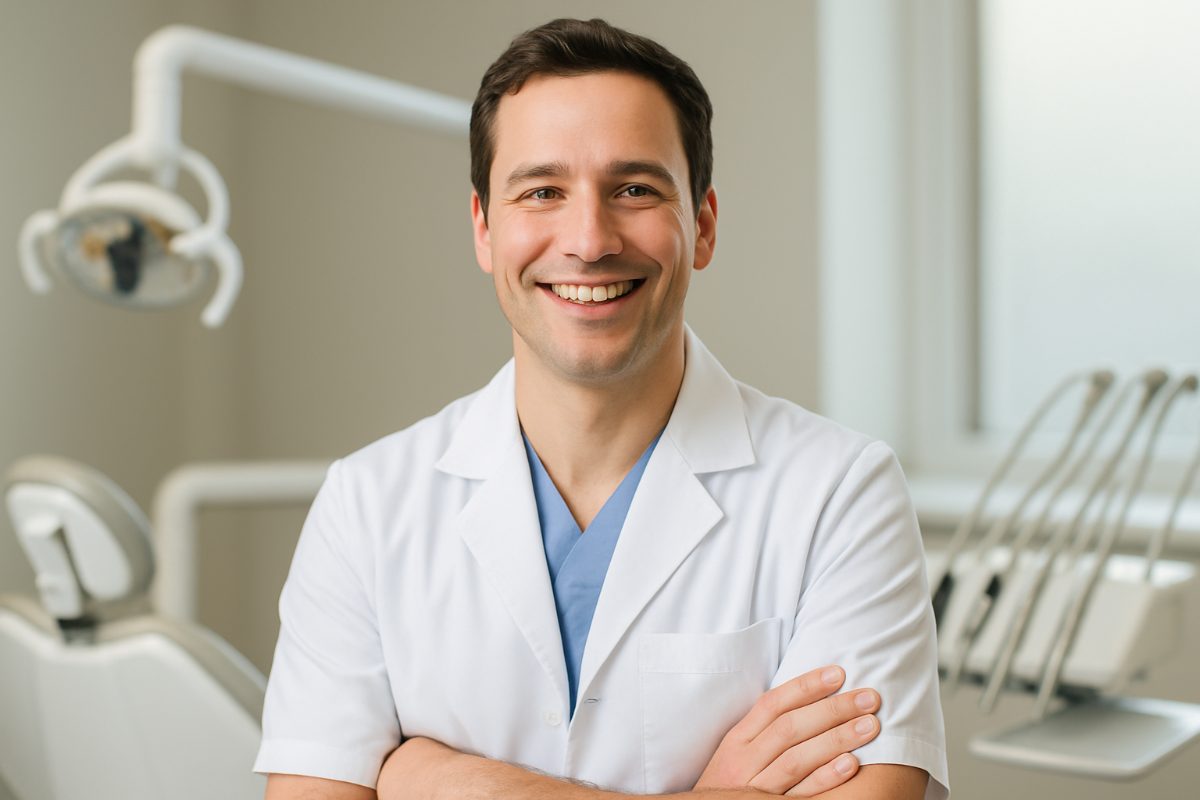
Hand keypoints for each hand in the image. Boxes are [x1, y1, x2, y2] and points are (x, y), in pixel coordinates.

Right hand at [694, 665, 880, 795]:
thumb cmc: (730, 783)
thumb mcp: (737, 753)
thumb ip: (764, 729)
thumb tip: (808, 698)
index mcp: (737, 739)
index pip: (773, 704)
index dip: (806, 686)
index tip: (839, 673)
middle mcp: (743, 761)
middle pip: (790, 728)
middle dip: (832, 709)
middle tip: (869, 698)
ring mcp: (755, 787)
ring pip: (796, 758)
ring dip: (836, 739)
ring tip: (870, 725)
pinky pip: (800, 794)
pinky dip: (825, 778)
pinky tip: (851, 764)